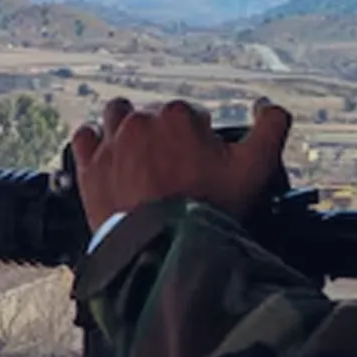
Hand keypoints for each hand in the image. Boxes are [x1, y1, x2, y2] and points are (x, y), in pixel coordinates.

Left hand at [69, 96, 292, 230]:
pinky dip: (96, 142)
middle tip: (176, 167)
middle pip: (154, 114)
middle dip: (165, 134)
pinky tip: (110, 157)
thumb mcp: (256, 168)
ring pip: (116, 116)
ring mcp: (111, 143)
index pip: (191, 114)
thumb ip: (272, 127)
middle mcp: (140, 121)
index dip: (200, 137)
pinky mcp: (89, 167)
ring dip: (128, 127)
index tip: (201, 163)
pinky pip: (84, 137)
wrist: (165, 250)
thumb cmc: (210, 210)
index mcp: (178, 115)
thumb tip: (268, 105)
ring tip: (141, 154)